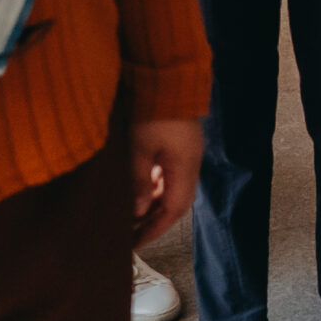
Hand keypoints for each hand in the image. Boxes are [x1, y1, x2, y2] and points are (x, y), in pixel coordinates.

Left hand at [130, 117, 201, 244]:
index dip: (154, 229)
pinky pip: (169, 174)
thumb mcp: (140, 149)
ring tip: (130, 216)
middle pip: (175, 202)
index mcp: (185, 167)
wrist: (168, 76)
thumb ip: (139, 183)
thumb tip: (137, 212)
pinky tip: (138, 189)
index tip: (135, 244)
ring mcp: (186, 153)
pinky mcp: (179, 144)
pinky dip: (154, 187)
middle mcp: (190, 163)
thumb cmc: (153, 111)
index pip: (173, 210)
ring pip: (171, 188)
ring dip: (152, 204)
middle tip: (131, 235)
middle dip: (153, 221)